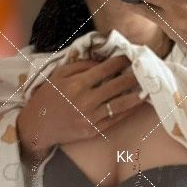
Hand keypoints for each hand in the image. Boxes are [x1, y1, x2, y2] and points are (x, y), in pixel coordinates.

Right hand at [17, 54, 143, 157]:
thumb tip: (100, 62)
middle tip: (145, 70)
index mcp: (76, 84)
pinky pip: (115, 119)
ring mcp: (90, 117)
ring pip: (120, 104)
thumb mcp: (58, 75)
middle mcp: (85, 100)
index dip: (119, 62)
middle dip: (132, 76)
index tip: (130, 56)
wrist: (38, 126)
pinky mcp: (93, 130)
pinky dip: (128, 111)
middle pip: (116, 86)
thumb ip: (79, 66)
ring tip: (148, 88)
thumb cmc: (47, 97)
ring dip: (136, 95)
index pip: (104, 69)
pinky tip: (137, 104)